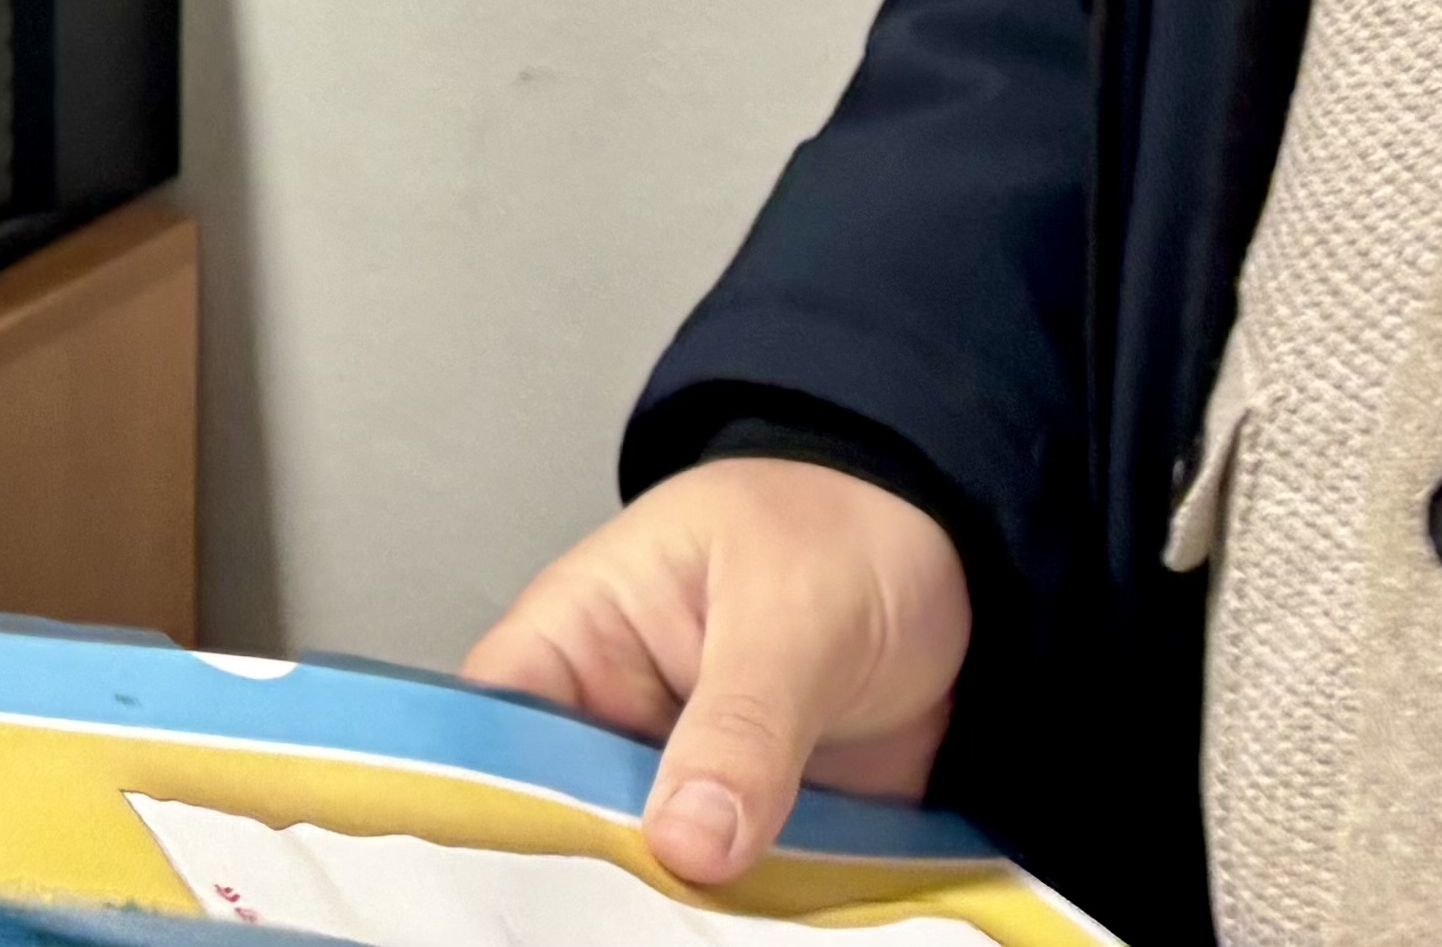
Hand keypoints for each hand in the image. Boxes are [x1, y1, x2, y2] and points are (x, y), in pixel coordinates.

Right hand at [461, 457, 966, 885]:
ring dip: (680, 915)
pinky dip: (749, 924)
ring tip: (709, 932)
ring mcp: (684, 789)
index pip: (491, 724)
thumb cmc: (840, 535)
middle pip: (561, 824)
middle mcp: (614, 725)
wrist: (951, 563)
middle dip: (598, 878)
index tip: (525, 868)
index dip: (489, 793)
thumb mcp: (792, 610)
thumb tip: (687, 841)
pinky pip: (732, 902)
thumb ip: (742, 720)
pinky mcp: (752, 838)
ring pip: (645, 878)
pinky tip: (762, 933)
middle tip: (644, 916)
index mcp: (580, 637)